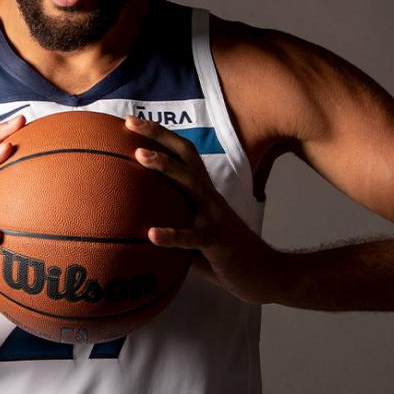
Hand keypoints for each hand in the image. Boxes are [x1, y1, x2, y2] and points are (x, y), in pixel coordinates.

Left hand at [125, 115, 277, 303]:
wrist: (263, 272)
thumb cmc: (223, 253)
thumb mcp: (194, 231)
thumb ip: (172, 220)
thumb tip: (133, 221)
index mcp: (203, 191)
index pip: (182, 154)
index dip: (160, 135)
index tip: (131, 121)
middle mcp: (209, 197)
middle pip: (185, 157)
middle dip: (159, 137)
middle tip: (130, 123)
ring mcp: (214, 216)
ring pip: (191, 185)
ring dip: (166, 167)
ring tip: (139, 157)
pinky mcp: (217, 241)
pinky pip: (193, 237)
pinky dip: (173, 234)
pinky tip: (151, 234)